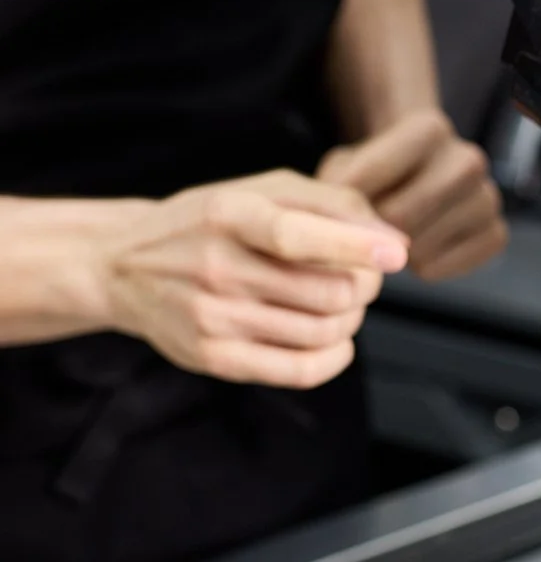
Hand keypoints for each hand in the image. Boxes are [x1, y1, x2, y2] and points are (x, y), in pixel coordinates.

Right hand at [91, 170, 405, 388]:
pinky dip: (337, 358)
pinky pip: (300, 370)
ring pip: (324, 332)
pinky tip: (338, 341)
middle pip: (330, 293)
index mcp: (229, 214)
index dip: (353, 247)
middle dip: (365, 287)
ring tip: (340, 304)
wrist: (123, 265)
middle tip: (360, 278)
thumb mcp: (260, 191)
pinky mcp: (211, 357)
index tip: (395, 255)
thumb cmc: (211, 222)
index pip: (294, 236)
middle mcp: (216, 265)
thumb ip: (332, 204)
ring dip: (352, 320)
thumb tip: (395, 243)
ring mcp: (211, 316)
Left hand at [319, 109, 506, 280]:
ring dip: (397, 252)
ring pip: (420, 248)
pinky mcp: (496, 234)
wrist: (421, 179)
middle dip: (373, 230)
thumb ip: (338, 189)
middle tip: (367, 228)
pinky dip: (423, 268)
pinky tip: (420, 251)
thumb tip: (350, 229)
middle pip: (399, 217)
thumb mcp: (346, 165)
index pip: (372, 173)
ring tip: (395, 235)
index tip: (338, 203)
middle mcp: (468, 159)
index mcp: (429, 128)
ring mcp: (488, 198)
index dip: (344, 198)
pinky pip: (443, 267)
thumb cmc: (378, 173)